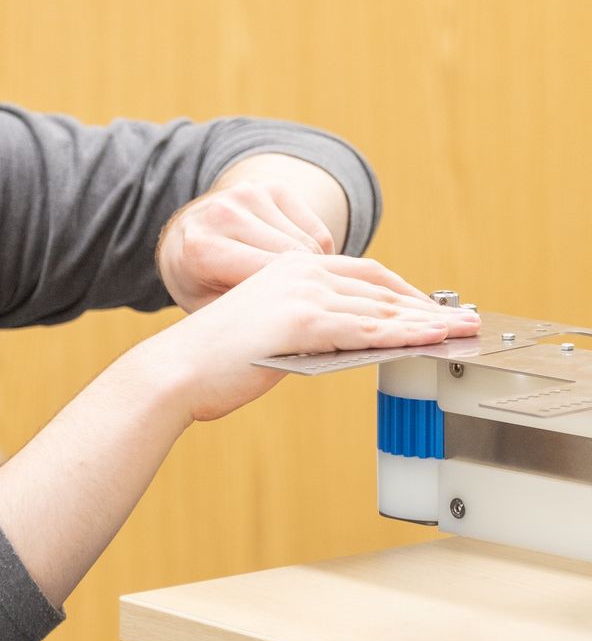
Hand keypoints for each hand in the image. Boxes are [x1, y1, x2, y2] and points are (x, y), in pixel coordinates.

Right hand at [144, 252, 481, 423]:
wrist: (176, 371)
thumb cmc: (212, 363)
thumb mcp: (267, 333)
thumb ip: (307, 329)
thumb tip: (346, 344)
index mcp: (288, 269)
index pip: (362, 273)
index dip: (403, 290)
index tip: (431, 307)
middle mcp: (299, 272)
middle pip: (380, 286)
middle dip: (425, 305)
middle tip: (462, 319)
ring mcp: (302, 295)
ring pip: (380, 308)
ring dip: (426, 321)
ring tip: (459, 332)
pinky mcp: (304, 322)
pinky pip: (368, 329)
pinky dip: (406, 335)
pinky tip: (431, 340)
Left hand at [156, 177, 344, 313]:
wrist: (184, 234)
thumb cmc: (198, 281)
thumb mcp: (209, 309)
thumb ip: (244, 317)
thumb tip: (294, 333)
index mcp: (202, 248)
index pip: (268, 277)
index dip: (295, 305)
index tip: (312, 326)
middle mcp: (224, 213)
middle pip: (296, 259)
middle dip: (311, 289)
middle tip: (318, 315)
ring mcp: (249, 194)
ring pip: (311, 244)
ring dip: (316, 271)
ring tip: (305, 293)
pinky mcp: (271, 186)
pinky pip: (315, 229)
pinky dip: (317, 252)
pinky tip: (300, 266)